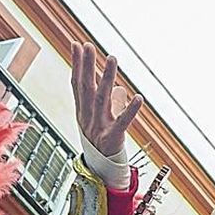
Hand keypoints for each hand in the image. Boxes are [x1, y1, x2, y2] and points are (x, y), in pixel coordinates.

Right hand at [71, 43, 141, 162]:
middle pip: (86, 88)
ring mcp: (99, 126)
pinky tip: (137, 97)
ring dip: (106, 78)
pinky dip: (130, 110)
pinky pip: (122, 122)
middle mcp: (88, 116)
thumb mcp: (103, 118)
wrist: (101, 170)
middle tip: (88, 46)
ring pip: (101, 99)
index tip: (77, 45)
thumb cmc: (102, 141)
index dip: (77, 64)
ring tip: (112, 59)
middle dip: (87, 66)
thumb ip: (112, 101)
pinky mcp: (112, 137)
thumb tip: (121, 88)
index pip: (77, 83)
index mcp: (83, 110)